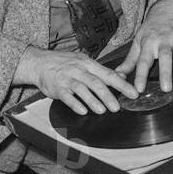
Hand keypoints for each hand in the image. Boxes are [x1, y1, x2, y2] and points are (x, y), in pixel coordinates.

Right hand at [13, 47, 137, 115]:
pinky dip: (75, 104)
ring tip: (102, 110)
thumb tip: (121, 76)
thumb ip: (102, 71)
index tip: (133, 94)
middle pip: (96, 83)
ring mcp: (67, 78)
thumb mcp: (84, 62)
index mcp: (88, 64)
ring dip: (93, 100)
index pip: (108, 74)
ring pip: (82, 89)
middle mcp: (78, 70)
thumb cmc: (63, 63)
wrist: (39, 62)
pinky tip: (82, 111)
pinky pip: (67, 96)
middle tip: (117, 107)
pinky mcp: (57, 88)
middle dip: (108, 95)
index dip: (122, 85)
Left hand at [116, 0, 172, 92]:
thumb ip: (130, 62)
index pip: (143, 60)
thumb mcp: (138, 43)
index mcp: (147, 42)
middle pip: (164, 56)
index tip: (139, 88)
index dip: (141, 75)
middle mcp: (162, 39)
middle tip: (165, 88)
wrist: (167, 11)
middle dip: (165, 72)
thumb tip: (118, 76)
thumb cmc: (150, 31)